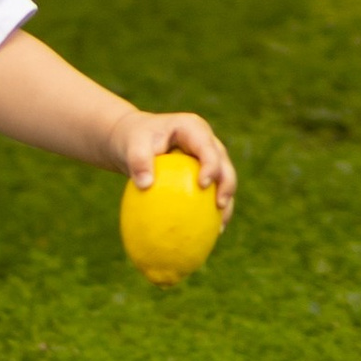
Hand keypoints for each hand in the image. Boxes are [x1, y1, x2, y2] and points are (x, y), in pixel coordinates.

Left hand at [116, 109, 234, 216]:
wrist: (136, 141)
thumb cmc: (135, 140)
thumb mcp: (133, 145)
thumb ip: (138, 161)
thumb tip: (145, 185)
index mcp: (194, 129)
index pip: (208, 148)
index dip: (211, 166)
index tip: (202, 184)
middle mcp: (207, 142)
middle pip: (224, 164)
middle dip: (227, 185)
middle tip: (219, 205)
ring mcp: (209, 158)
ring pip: (225, 179)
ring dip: (227, 202)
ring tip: (221, 226)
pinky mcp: (205, 173)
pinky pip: (213, 192)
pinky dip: (214, 210)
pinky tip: (211, 231)